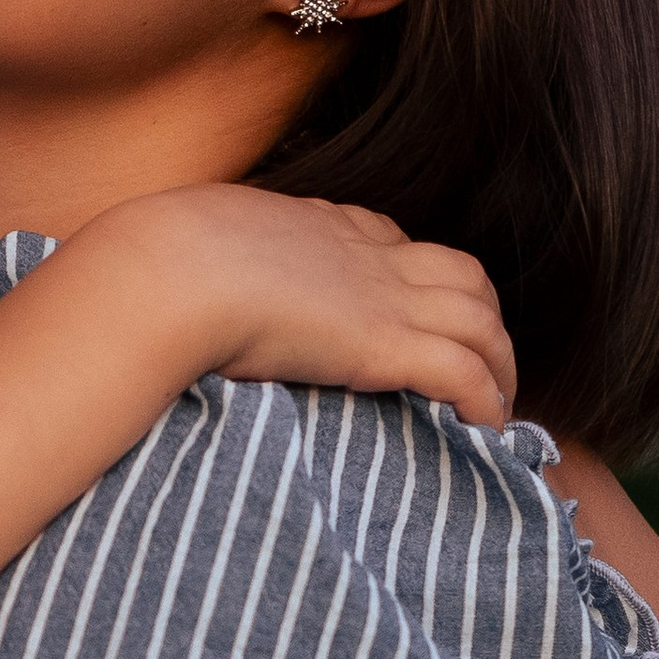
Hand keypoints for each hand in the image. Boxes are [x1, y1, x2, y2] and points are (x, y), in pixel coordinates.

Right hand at [105, 187, 516, 425]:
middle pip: (461, 275)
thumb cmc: (160, 263)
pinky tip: (487, 429)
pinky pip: (464, 372)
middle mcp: (366, 255)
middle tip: (481, 364)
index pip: (391, 242)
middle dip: (482, 317)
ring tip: (499, 405)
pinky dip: (487, 400)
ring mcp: (384, 297)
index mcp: (318, 228)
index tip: (414, 313)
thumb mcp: (188, 244)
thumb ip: (200, 259)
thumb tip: (159, 270)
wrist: (172, 272)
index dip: (416, 278)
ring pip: (482, 321)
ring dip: (500, 364)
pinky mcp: (386, 344)